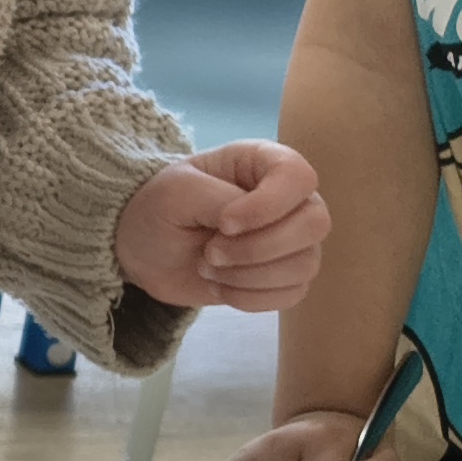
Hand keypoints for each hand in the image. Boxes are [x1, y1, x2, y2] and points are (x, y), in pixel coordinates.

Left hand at [115, 140, 329, 311]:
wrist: (146, 251)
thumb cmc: (160, 208)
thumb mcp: (176, 192)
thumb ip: (218, 198)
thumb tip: (250, 225)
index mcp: (264, 163)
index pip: (299, 177)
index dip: (268, 205)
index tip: (224, 223)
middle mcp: (289, 199)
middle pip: (315, 224)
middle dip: (258, 248)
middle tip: (211, 252)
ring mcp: (292, 239)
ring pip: (304, 265)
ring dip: (248, 276)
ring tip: (208, 267)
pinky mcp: (285, 276)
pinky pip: (292, 294)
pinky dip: (250, 297)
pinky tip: (220, 287)